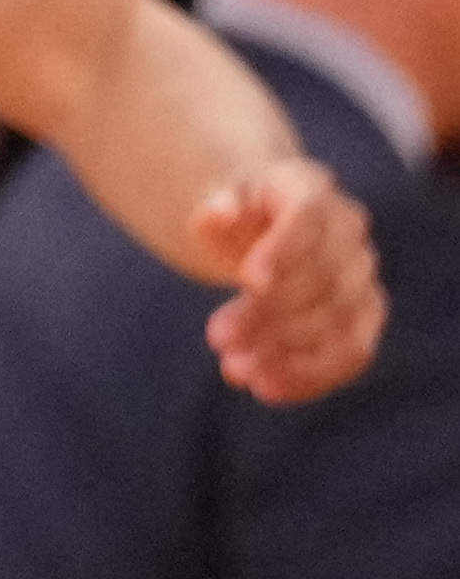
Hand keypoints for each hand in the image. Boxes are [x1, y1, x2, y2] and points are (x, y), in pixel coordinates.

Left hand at [191, 155, 383, 405]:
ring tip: (235, 369)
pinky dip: (312, 375)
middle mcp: (349, 234)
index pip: (308, 218)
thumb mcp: (222, 205)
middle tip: (218, 337)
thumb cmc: (241, 216)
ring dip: (288, 351)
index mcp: (311, 190)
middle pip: (321, 279)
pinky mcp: (364, 319)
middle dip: (269, 313)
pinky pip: (351, 354)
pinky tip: (267, 389)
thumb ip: (218, 209)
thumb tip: (214, 214)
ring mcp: (364, 278)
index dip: (284, 250)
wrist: (266, 230)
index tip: (247, 280)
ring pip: (338, 321)